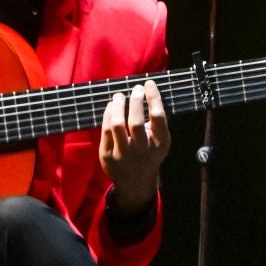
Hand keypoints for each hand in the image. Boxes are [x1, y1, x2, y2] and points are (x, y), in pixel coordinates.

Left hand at [99, 79, 169, 212]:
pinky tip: (111, 107)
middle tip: (135, 89)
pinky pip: (105, 130)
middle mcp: (142, 150)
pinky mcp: (107, 155)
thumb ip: (156, 122)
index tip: (148, 84)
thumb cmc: (149, 153)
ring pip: (117, 125)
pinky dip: (108, 115)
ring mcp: (123, 154)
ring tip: (119, 96)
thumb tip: (149, 91)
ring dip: (118, 106)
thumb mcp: (160, 141)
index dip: (153, 97)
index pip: (158, 116)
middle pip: (136, 121)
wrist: (135, 182)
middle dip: (135, 100)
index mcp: (160, 144)